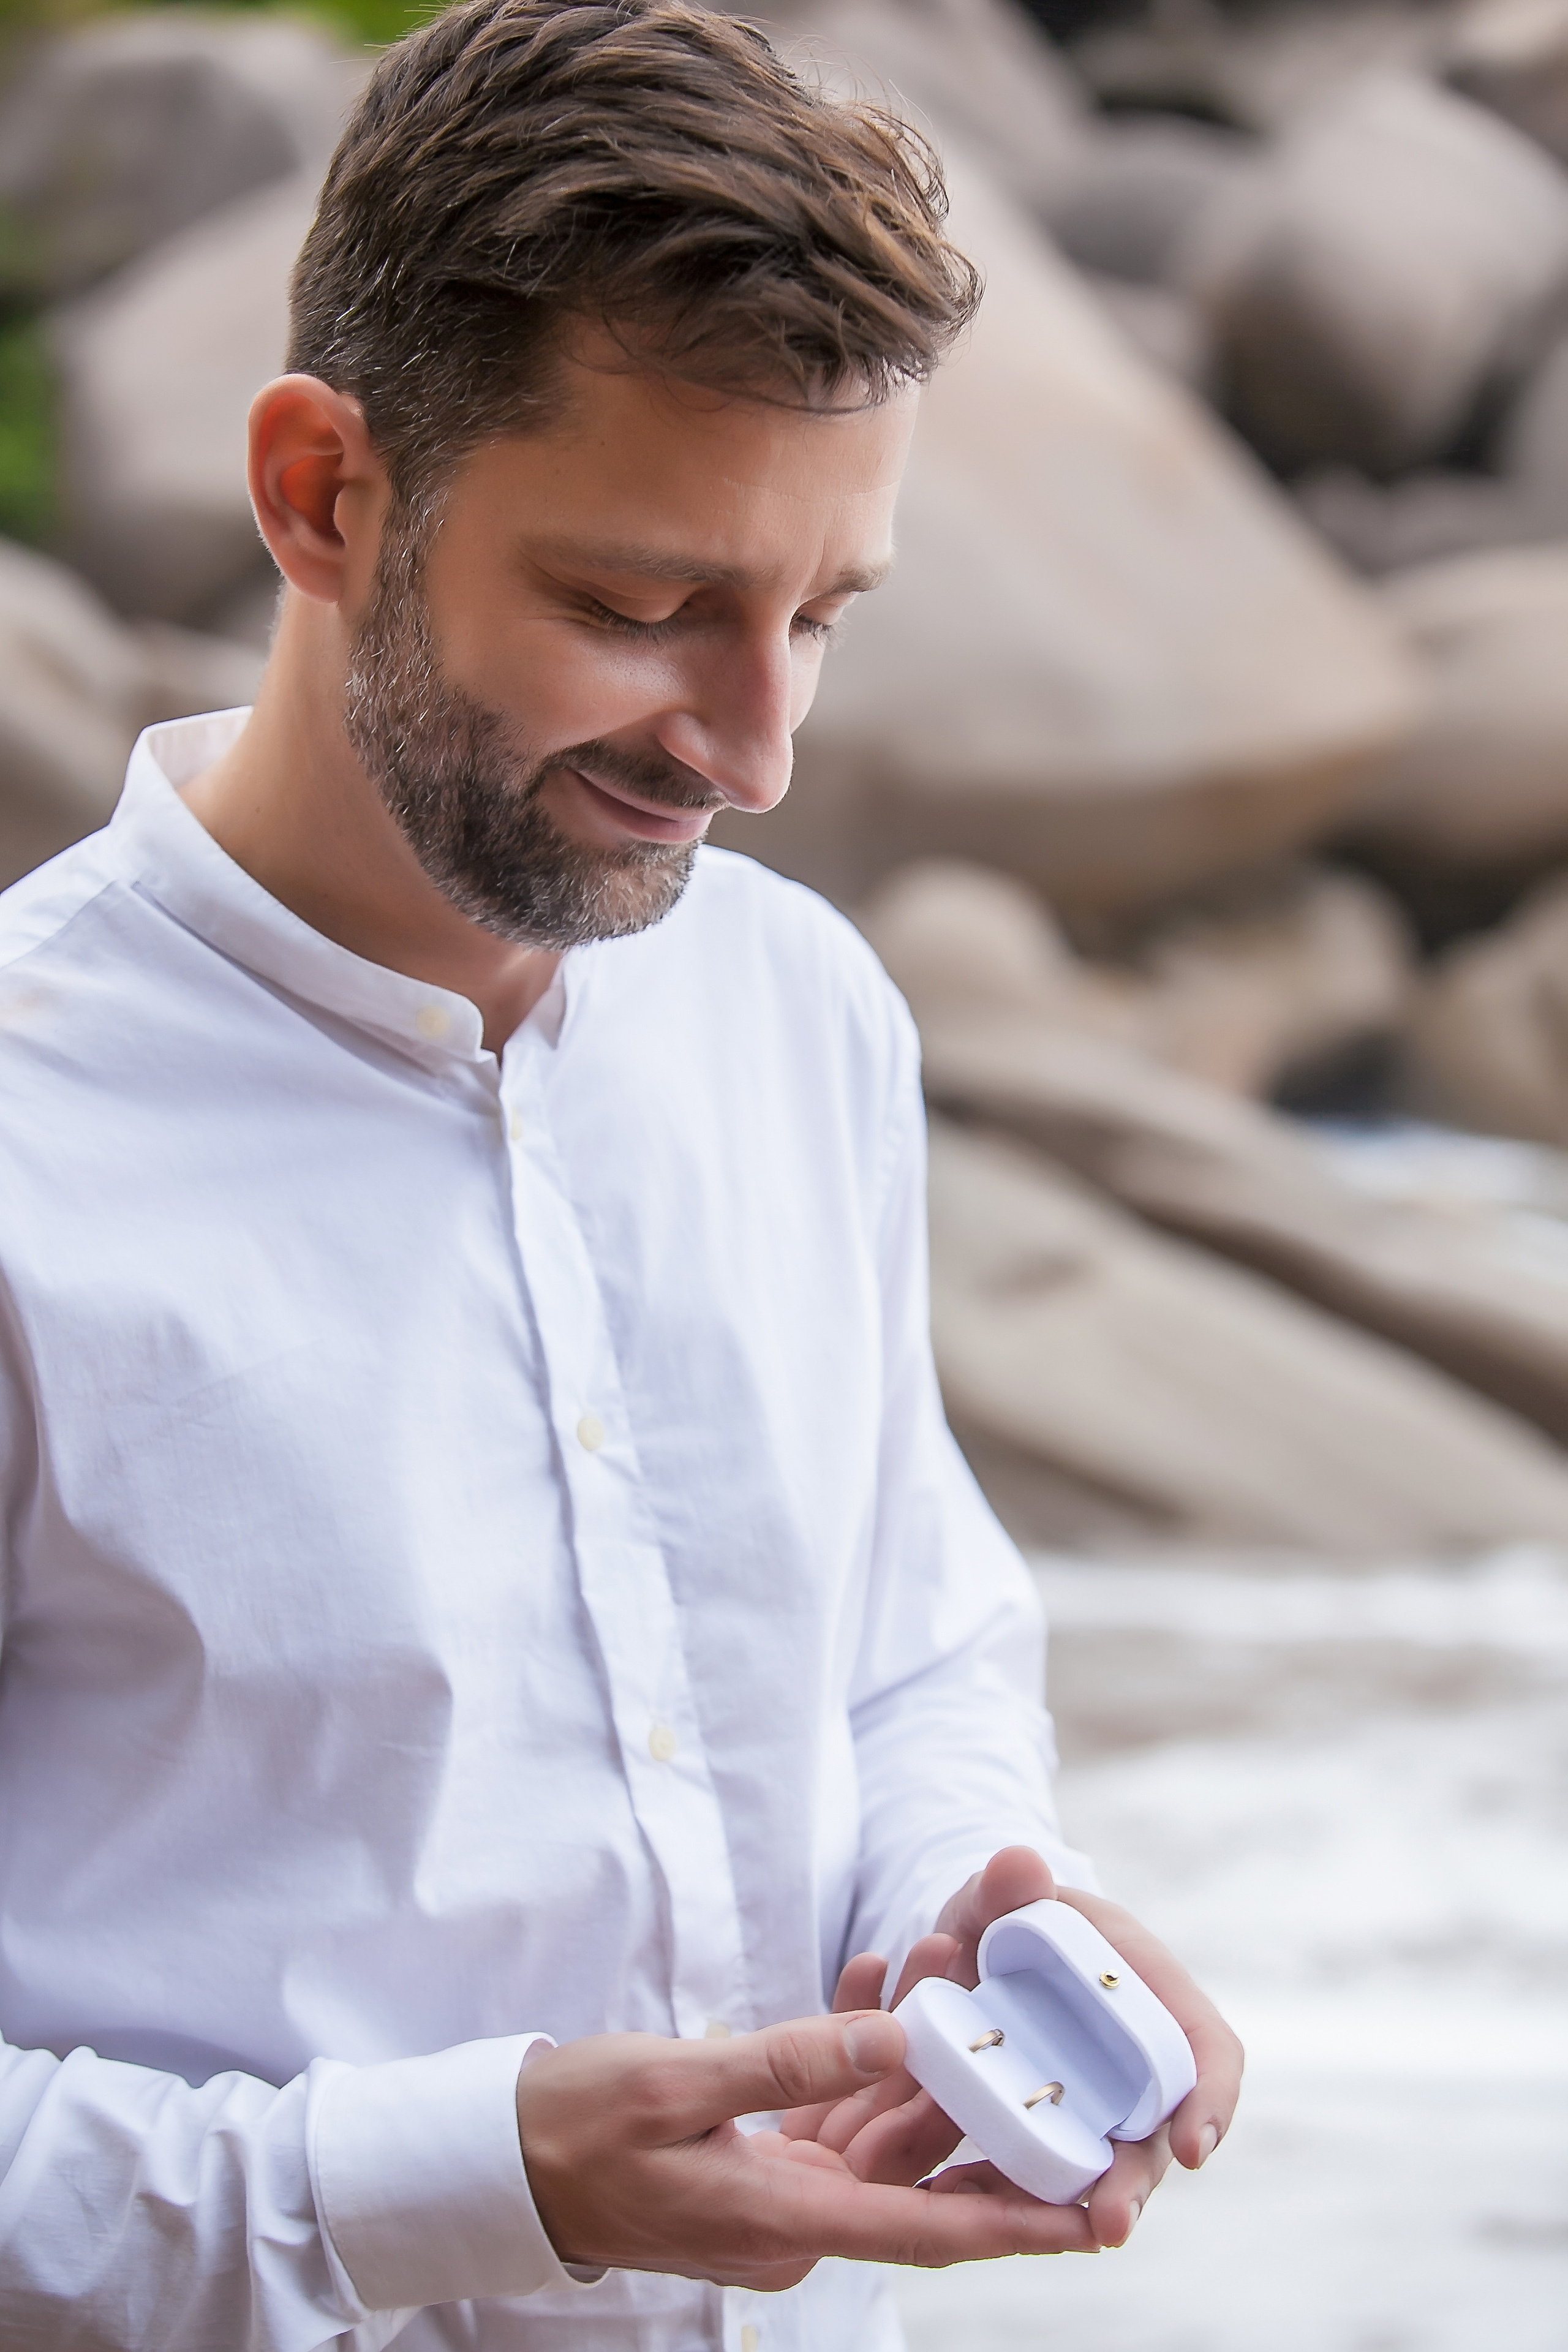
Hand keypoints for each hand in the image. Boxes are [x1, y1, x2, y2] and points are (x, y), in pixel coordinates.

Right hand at [514, 2005, 1105, 2288]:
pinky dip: (856, 2051)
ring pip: (880, 2125)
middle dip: (975, 2090)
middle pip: (914, 2163)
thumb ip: (789, 2060)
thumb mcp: (677, 2082)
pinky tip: (875, 1979)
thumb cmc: (576, 2125)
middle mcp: (795, 2220)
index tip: (1097, 2216)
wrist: (499, 2159)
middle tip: (1034, 2017)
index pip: (928, 2229)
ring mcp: (778, 2194)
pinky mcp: (759, 2163)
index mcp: (783, 2219)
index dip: (1019, 2222)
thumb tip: (897, 2038)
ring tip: (954, 1959)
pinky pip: (832, 2108)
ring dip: (920, 2053)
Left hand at [784, 1846, 1243, 2249]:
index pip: (1205, 2050)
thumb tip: (1019, 1863)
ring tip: (1039, 2237)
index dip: (1209, 2098)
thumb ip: (1010, 1883)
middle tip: (1110, 2225)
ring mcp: (1087, 2106)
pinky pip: (1030, 2175)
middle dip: (1135, 2181)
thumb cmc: (1009, 1915)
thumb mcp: (1003, 1892)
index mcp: (1147, 1994)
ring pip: (1095, 2169)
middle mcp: (1128, 2063)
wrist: (965, 1946)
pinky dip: (1003, 2196)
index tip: (1193, 2148)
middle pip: (1153, 2132)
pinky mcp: (1034, 2133)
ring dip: (1073, 2208)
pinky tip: (962, 2208)